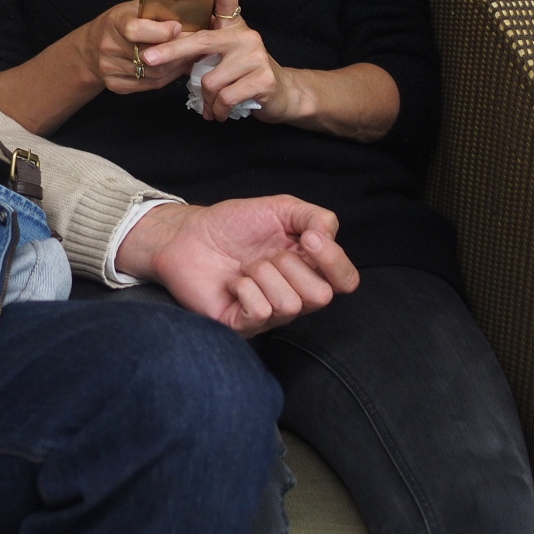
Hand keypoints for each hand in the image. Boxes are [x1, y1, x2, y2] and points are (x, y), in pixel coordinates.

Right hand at [76, 0, 182, 96]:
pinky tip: (176, 68)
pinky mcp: (115, 85)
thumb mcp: (133, 8)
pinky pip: (150, 85)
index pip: (135, 30)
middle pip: (150, 56)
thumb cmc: (119, 24)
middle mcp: (108, 46)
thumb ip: (157, 11)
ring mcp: (110, 68)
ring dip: (176, 66)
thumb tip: (187, 18)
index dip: (161, 31)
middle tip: (196, 45)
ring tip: (189, 56)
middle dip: (178, 51)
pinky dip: (168, 77)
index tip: (178, 28)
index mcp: (114, 22)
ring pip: (154, 73)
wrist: (91, 48)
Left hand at [115, 196, 358, 336]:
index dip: (334, 262)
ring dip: (263, 275)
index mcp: (308, 268)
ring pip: (290, 305)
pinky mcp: (243, 325)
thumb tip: (328, 238)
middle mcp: (294, 294)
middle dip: (291, 266)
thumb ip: (316, 217)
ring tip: (245, 267)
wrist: (188, 235)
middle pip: (322, 297)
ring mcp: (270, 313)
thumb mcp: (280, 208)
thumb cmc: (233, 224)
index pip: (346, 281)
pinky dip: (245, 289)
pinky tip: (233, 282)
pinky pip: (261, 312)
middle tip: (264, 255)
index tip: (309, 239)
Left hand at [137, 0, 302, 121]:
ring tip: (209, 106)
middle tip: (149, 60)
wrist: (283, 96)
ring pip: (210, 80)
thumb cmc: (245, 75)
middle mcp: (246, 37)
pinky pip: (225, 97)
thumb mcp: (226, 56)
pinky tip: (220, 113)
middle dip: (170, 52)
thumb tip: (165, 52)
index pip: (229, 0)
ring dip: (205, 100)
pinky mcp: (263, 79)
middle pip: (200, 42)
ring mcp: (256, 57)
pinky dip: (217, 110)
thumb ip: (204, 49)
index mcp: (234, 28)